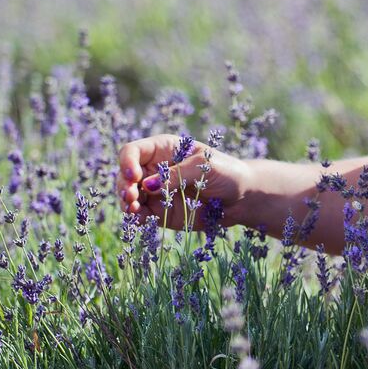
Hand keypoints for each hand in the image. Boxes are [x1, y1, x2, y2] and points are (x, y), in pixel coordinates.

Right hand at [116, 134, 253, 231]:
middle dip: (124, 185)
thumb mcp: (204, 166)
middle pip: (125, 175)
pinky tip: (137, 219)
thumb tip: (148, 186)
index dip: (127, 163)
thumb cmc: (227, 172)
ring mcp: (156, 192)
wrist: (242, 198)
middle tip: (131, 197)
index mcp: (163, 149)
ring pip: (128, 195)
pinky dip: (135, 217)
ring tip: (133, 209)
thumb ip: (177, 175)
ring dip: (126, 202)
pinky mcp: (160, 212)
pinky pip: (140, 214)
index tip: (134, 177)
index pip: (133, 151)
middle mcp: (155, 169)